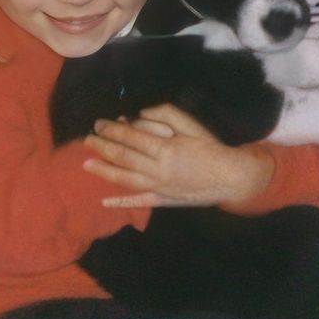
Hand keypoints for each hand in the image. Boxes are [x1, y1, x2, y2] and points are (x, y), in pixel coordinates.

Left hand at [83, 103, 273, 207]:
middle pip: (123, 157)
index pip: (130, 137)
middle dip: (102, 147)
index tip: (99, 123)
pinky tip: (105, 202)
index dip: (111, 130)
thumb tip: (137, 115)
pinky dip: (120, 203)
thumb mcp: (191, 125)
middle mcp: (158, 170)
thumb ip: (164, 115)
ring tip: (86, 163)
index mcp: (165, 149)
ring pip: (124, 179)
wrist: (231, 177)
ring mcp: (159, 188)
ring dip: (103, 171)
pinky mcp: (163, 200)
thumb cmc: (212, 147)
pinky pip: (138, 202)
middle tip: (87, 139)